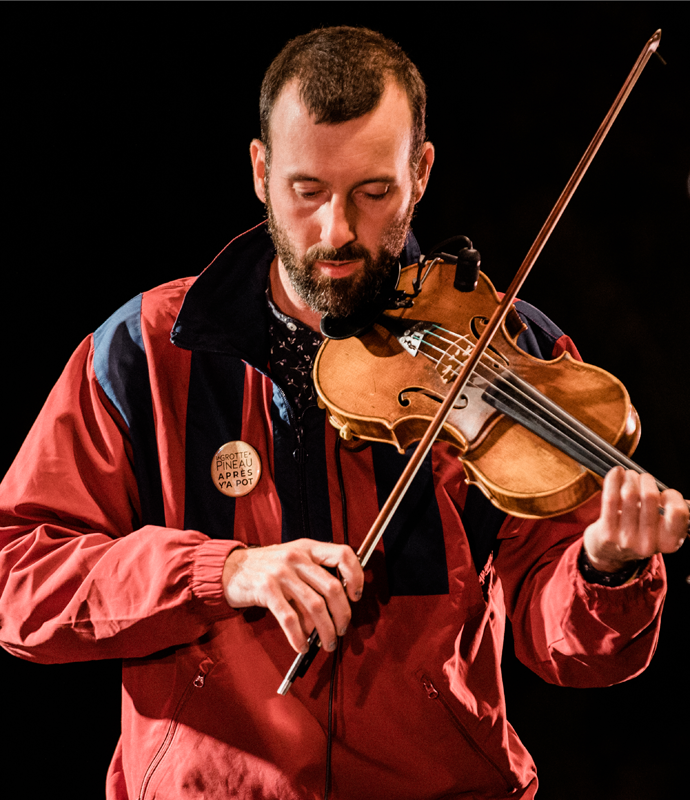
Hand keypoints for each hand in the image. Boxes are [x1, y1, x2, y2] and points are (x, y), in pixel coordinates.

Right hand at [222, 539, 363, 653]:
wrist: (229, 568)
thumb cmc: (265, 568)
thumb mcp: (292, 561)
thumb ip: (313, 579)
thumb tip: (334, 612)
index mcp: (308, 548)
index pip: (343, 554)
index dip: (356, 576)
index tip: (356, 596)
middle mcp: (297, 557)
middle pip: (333, 588)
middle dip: (342, 615)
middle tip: (341, 630)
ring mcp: (281, 572)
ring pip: (315, 606)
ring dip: (325, 631)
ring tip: (326, 643)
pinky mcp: (266, 589)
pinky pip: (290, 618)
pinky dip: (299, 637)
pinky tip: (301, 645)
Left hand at [583, 467, 687, 572]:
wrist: (611, 552)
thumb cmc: (641, 531)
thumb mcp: (663, 530)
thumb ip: (674, 515)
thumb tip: (682, 500)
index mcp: (670, 542)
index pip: (678, 512)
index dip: (672, 496)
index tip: (665, 493)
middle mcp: (648, 543)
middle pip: (650, 497)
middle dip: (647, 479)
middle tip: (643, 478)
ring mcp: (626, 539)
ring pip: (629, 494)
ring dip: (630, 478)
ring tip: (629, 476)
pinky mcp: (607, 532)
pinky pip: (610, 498)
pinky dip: (613, 480)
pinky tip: (616, 473)